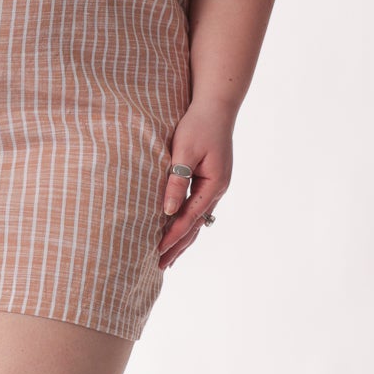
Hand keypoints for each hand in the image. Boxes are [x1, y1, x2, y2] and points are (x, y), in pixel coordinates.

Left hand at [158, 99, 233, 270]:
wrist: (216, 106)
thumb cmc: (198, 125)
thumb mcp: (184, 151)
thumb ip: (176, 181)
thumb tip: (167, 211)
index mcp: (214, 184)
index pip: (189, 218)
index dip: (172, 236)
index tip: (156, 252)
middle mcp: (218, 189)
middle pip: (196, 225)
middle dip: (178, 246)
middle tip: (159, 267)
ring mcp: (216, 186)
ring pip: (198, 219)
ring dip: (183, 238)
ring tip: (168, 258)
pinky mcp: (210, 180)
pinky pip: (197, 208)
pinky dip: (186, 222)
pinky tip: (177, 229)